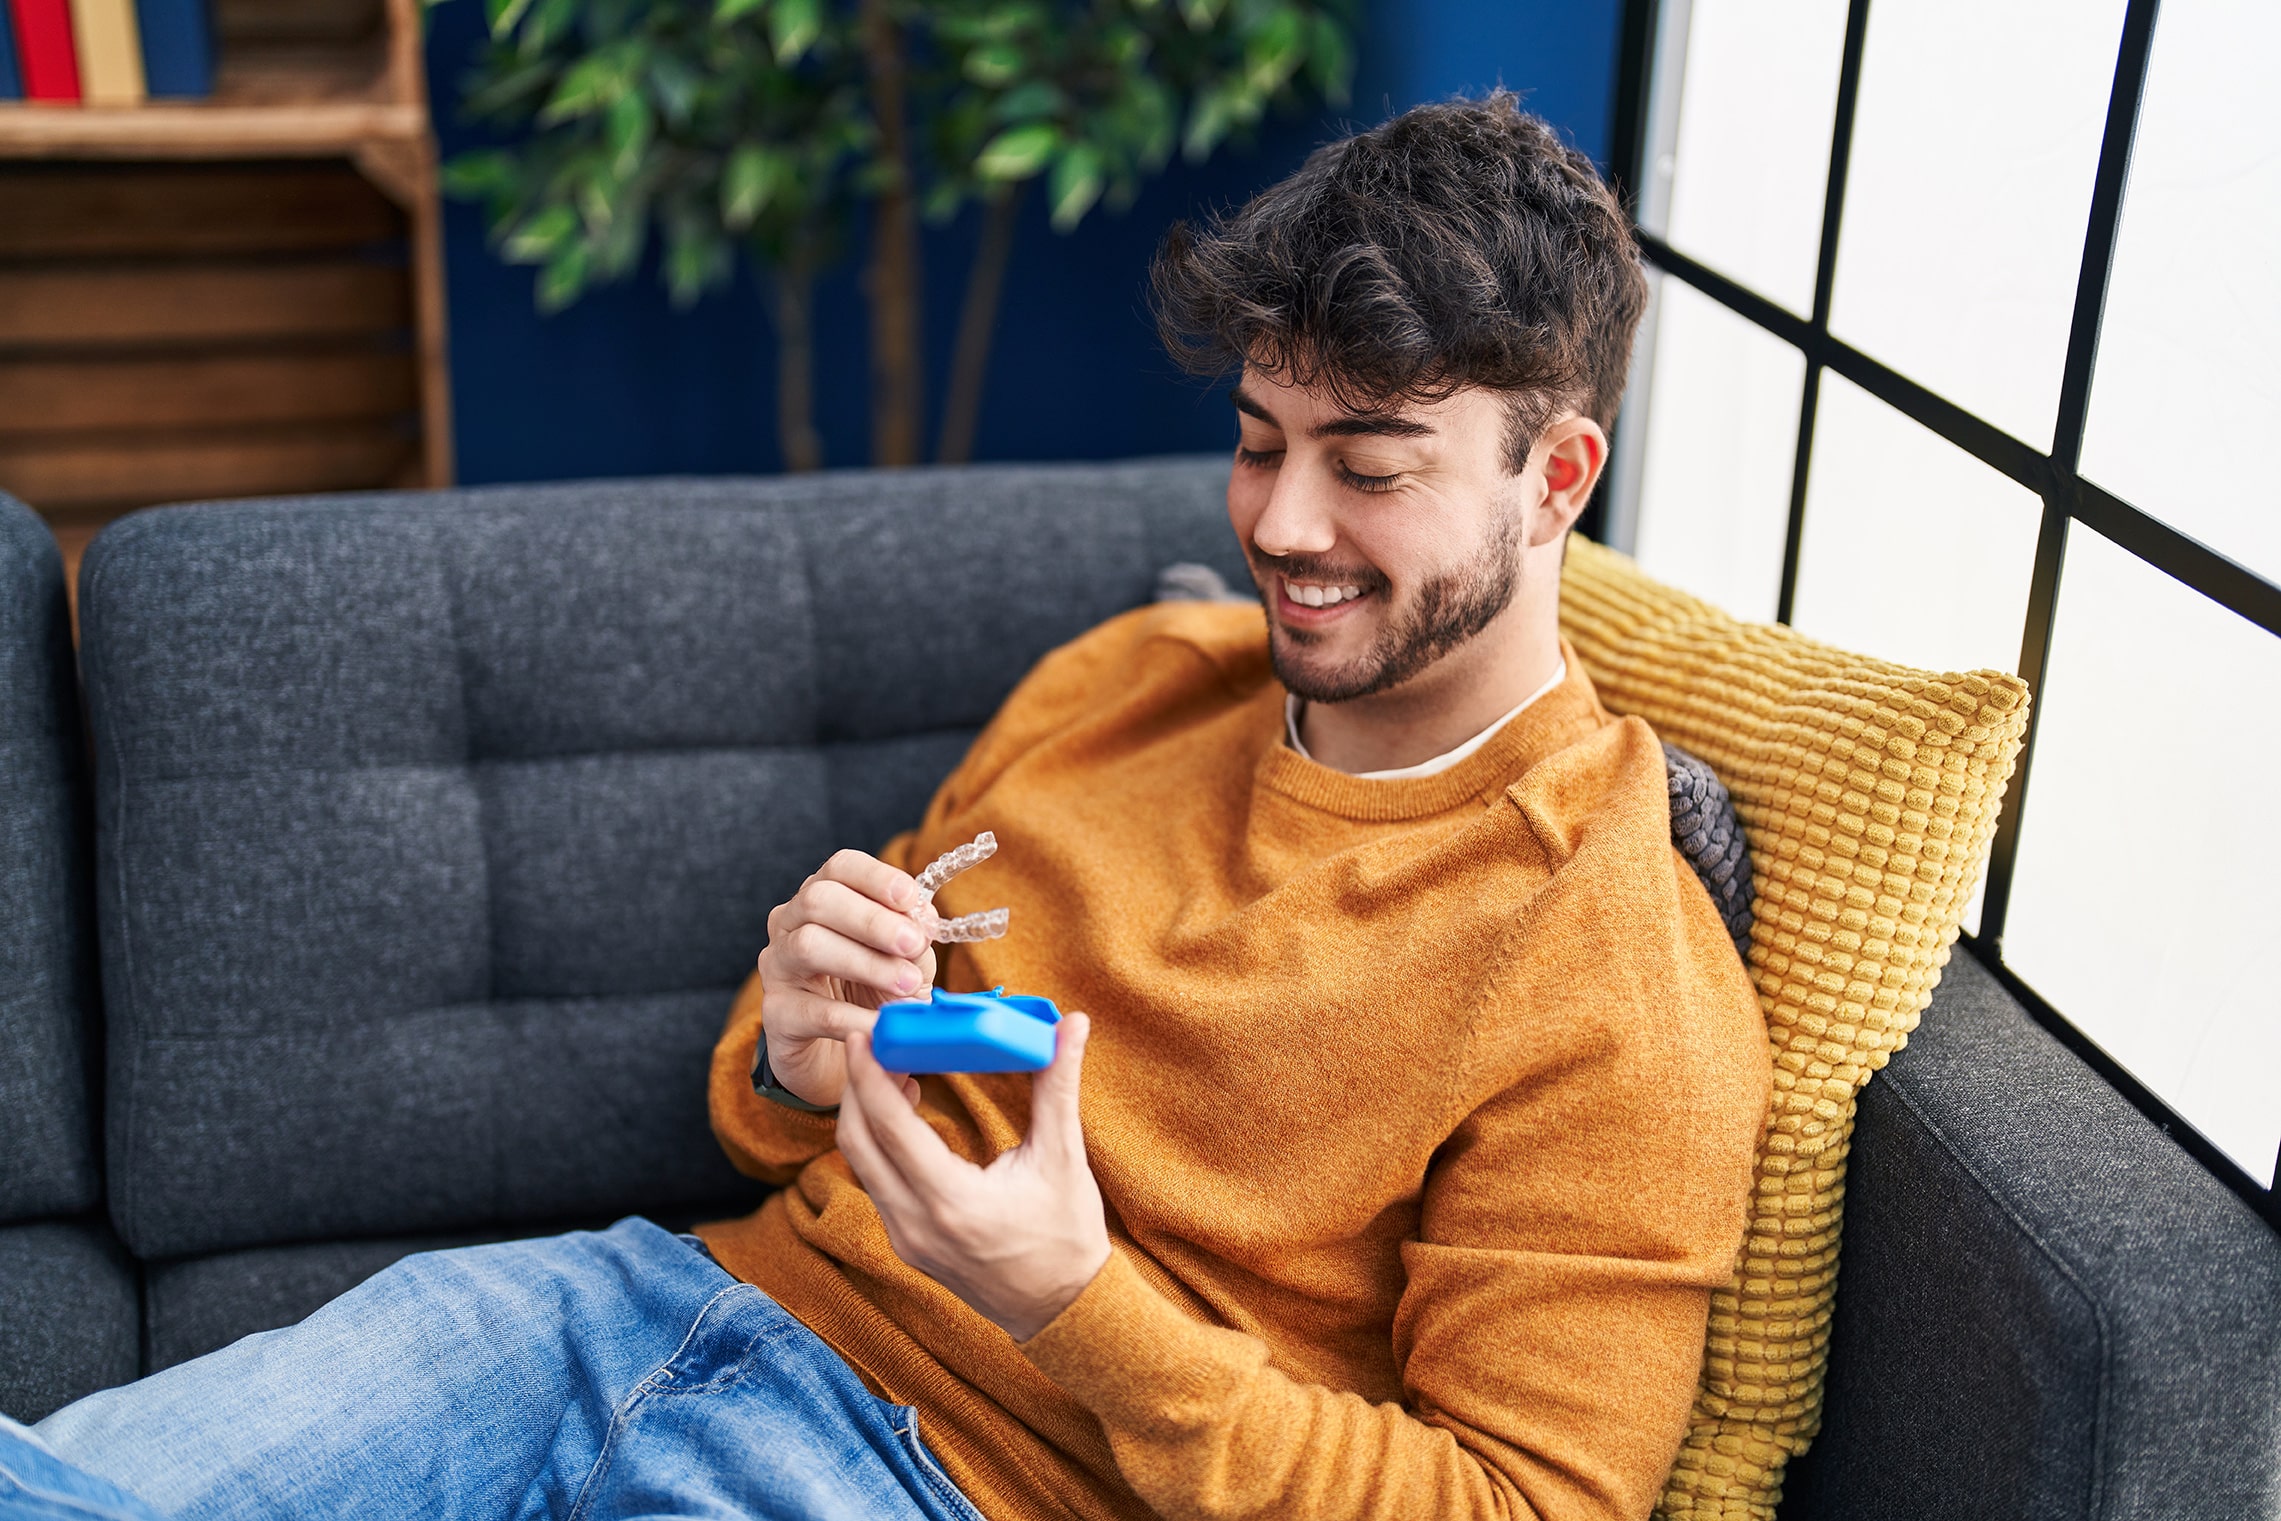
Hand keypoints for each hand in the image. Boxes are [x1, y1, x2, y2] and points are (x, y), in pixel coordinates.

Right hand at [757, 850, 937, 1108]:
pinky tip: (882, 1026)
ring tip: (906, 985)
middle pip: (818, 899)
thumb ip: (915, 935)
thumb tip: (922, 917)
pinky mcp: (777, 1013)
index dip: (876, 877)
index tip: (910, 898)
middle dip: (871, 920)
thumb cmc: (873, 994)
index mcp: (823, 897)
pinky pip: (814, 1010)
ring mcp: (778, 966)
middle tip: (912, 944)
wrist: (842, 1054)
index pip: (841, 867)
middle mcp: (791, 923)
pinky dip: (854, 1017)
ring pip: (808, 945)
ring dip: (865, 963)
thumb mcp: (905, 960)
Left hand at [836, 1013, 1111, 1341]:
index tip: (860, 1034)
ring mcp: (906, 1238)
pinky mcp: (906, 1243)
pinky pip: (874, 1181)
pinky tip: (901, 1111)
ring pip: (859, 1163)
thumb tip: (1073, 1024)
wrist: (1062, 1310)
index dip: (869, 1075)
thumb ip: (1058, 1086)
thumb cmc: (1066, 1236)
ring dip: (865, 1112)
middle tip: (871, 1040)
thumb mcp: (1063, 1158)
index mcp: (952, 1202)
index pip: (890, 1128)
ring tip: (889, 1067)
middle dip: (857, 1086)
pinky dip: (877, 1141)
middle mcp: (916, 1225)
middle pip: (857, 1142)